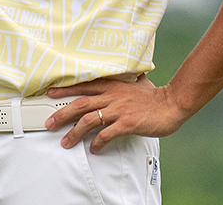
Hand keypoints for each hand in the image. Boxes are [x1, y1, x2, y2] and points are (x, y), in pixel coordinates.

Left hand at [45, 75, 187, 153]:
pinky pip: (106, 134)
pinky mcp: (127, 123)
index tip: (50, 93)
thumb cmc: (154, 96)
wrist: (172, 104)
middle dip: (61, 114)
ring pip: (89, 120)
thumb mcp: (135, 82)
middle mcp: (112, 96)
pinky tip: (93, 148)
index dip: (65, 90)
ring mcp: (119, 110)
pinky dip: (97, 142)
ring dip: (74, 132)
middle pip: (80, 104)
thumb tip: (122, 74)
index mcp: (112, 85)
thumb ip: (124, 79)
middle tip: (49, 123)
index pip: (83, 86)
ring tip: (66, 141)